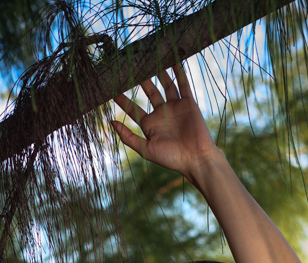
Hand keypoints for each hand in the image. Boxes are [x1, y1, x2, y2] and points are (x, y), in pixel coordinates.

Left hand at [111, 63, 218, 178]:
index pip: (133, 108)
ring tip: (151, 57)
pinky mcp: (188, 103)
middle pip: (149, 92)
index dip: (122, 99)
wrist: (197, 159)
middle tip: (132, 65)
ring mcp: (175, 107)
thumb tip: (110, 122)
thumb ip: (128, 137)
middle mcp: (162, 113)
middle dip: (141, 79)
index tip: (111, 87)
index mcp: (150, 124)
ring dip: (159, 72)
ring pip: (166, 85)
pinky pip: (183, 84)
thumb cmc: (171, 159)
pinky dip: (179, 72)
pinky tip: (173, 60)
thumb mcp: (146, 150)